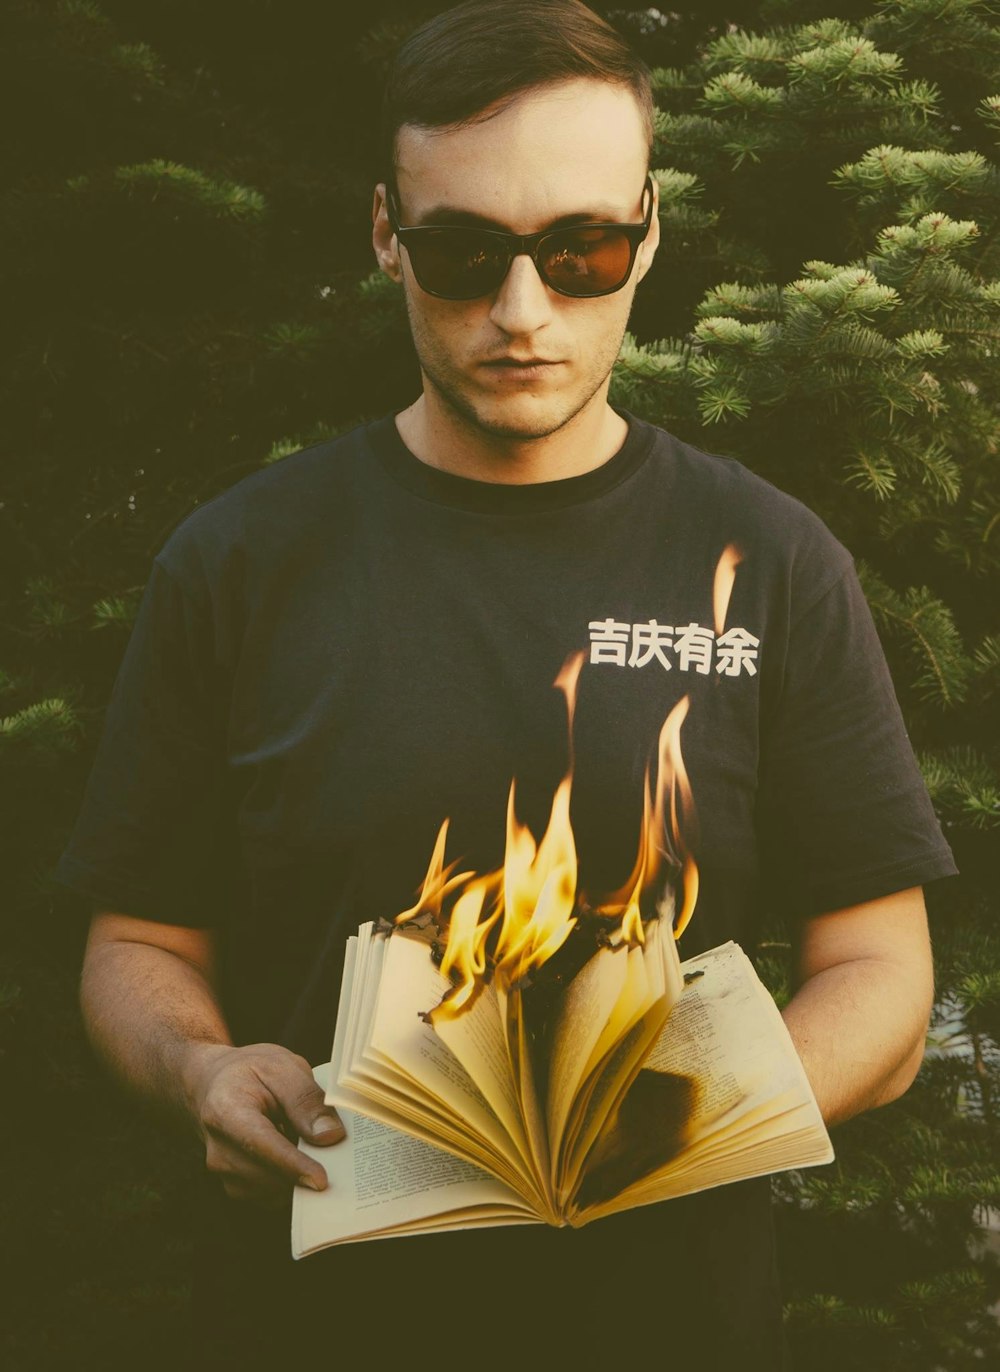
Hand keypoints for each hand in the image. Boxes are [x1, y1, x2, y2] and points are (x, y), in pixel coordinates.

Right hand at [181, 1041, 344, 1205]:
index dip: (292, 1164)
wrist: (216, 1084)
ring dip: (299, 1177)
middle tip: (339, 1156)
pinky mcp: (236, 1186)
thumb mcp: (281, 1067)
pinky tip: (301, 1158)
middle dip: (304, 1172)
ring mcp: (224, 1171)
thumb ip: (305, 1099)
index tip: (321, 1180)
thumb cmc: (250, 1072)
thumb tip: (330, 1136)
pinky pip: (273, 1196)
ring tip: (313, 1147)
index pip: (260, 1144)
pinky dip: (292, 1182)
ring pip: (273, 1190)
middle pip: (267, 1174)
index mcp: (225, 1110)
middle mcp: (218, 1147)